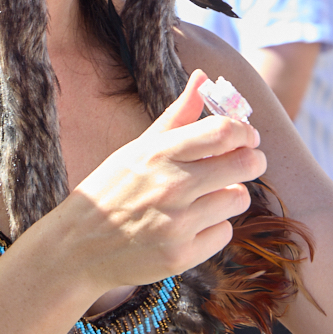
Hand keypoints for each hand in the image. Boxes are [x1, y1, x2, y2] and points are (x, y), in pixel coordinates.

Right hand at [53, 71, 265, 296]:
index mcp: (160, 152)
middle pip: (244, 164)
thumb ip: (178, 114)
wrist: (78, 247)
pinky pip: (224, 234)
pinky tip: (192, 225)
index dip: (245, 131)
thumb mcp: (139, 147)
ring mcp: (176, 224)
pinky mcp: (180, 257)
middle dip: (254, 159)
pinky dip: (214, 228)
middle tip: (248, 161)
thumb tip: (204, 76)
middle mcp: (171, 186)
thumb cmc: (113, 189)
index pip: (224, 131)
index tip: (246, 136)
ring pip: (238, 199)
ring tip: (209, 196)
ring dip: (231, 195)